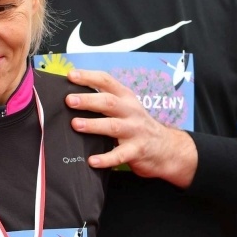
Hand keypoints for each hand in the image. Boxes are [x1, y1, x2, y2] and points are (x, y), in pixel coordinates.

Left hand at [65, 68, 197, 186]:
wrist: (166, 148)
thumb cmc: (137, 126)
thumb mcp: (126, 108)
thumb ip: (105, 102)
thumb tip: (73, 98)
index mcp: (126, 98)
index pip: (107, 81)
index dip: (89, 77)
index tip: (71, 75)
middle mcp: (131, 112)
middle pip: (109, 102)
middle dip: (88, 100)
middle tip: (69, 100)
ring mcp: (134, 131)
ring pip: (113, 126)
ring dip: (93, 125)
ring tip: (76, 124)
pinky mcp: (136, 151)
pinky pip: (119, 155)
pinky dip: (105, 158)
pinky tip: (92, 161)